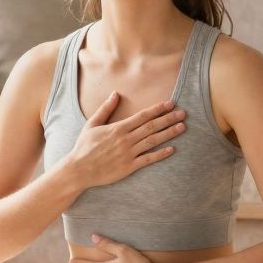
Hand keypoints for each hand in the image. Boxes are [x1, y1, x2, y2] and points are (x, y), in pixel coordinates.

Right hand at [65, 92, 186, 188]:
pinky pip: (148, 159)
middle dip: (169, 119)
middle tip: (183, 114)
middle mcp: (126, 139)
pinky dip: (160, 154)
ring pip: (153, 141)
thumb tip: (115, 93)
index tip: (170, 104)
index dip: (158, 109)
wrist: (79, 169)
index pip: (143, 116)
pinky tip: (171, 149)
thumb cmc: (84, 146)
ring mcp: (128, 153)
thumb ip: (105, 109)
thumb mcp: (92, 124)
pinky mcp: (129, 167)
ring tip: (182, 127)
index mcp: (118, 128)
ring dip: (169, 134)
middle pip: (152, 126)